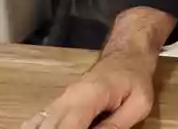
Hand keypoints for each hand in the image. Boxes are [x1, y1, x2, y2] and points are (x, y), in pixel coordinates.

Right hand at [21, 50, 155, 128]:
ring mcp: (60, 100)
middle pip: (50, 127)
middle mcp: (68, 98)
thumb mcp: (139, 103)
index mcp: (90, 95)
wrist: (126, 55)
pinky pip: (38, 121)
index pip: (69, 127)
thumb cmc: (136, 78)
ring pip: (40, 124)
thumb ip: (116, 125)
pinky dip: (39, 128)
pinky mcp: (57, 104)